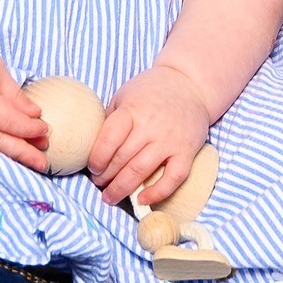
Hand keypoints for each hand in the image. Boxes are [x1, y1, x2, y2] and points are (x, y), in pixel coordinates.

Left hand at [88, 64, 210, 206]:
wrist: (190, 84)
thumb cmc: (152, 90)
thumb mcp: (125, 94)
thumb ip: (111, 119)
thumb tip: (94, 148)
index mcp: (133, 109)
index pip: (109, 139)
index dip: (97, 158)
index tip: (93, 167)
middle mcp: (151, 125)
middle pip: (122, 158)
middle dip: (106, 177)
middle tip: (99, 184)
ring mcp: (170, 140)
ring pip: (141, 171)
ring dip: (122, 188)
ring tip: (110, 197)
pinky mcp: (187, 152)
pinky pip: (173, 178)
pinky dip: (157, 193)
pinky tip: (143, 199)